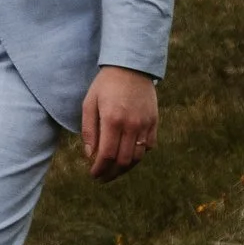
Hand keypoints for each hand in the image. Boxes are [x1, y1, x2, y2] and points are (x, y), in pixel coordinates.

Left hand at [81, 66, 158, 181]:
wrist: (131, 66)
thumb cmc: (106, 84)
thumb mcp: (89, 103)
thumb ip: (88, 130)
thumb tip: (90, 155)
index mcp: (112, 120)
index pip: (106, 155)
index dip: (99, 169)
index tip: (93, 175)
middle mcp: (131, 125)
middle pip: (123, 161)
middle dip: (111, 174)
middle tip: (102, 178)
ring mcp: (145, 124)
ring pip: (138, 157)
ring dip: (125, 169)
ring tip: (114, 171)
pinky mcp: (154, 122)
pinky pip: (149, 146)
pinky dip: (139, 155)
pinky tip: (128, 156)